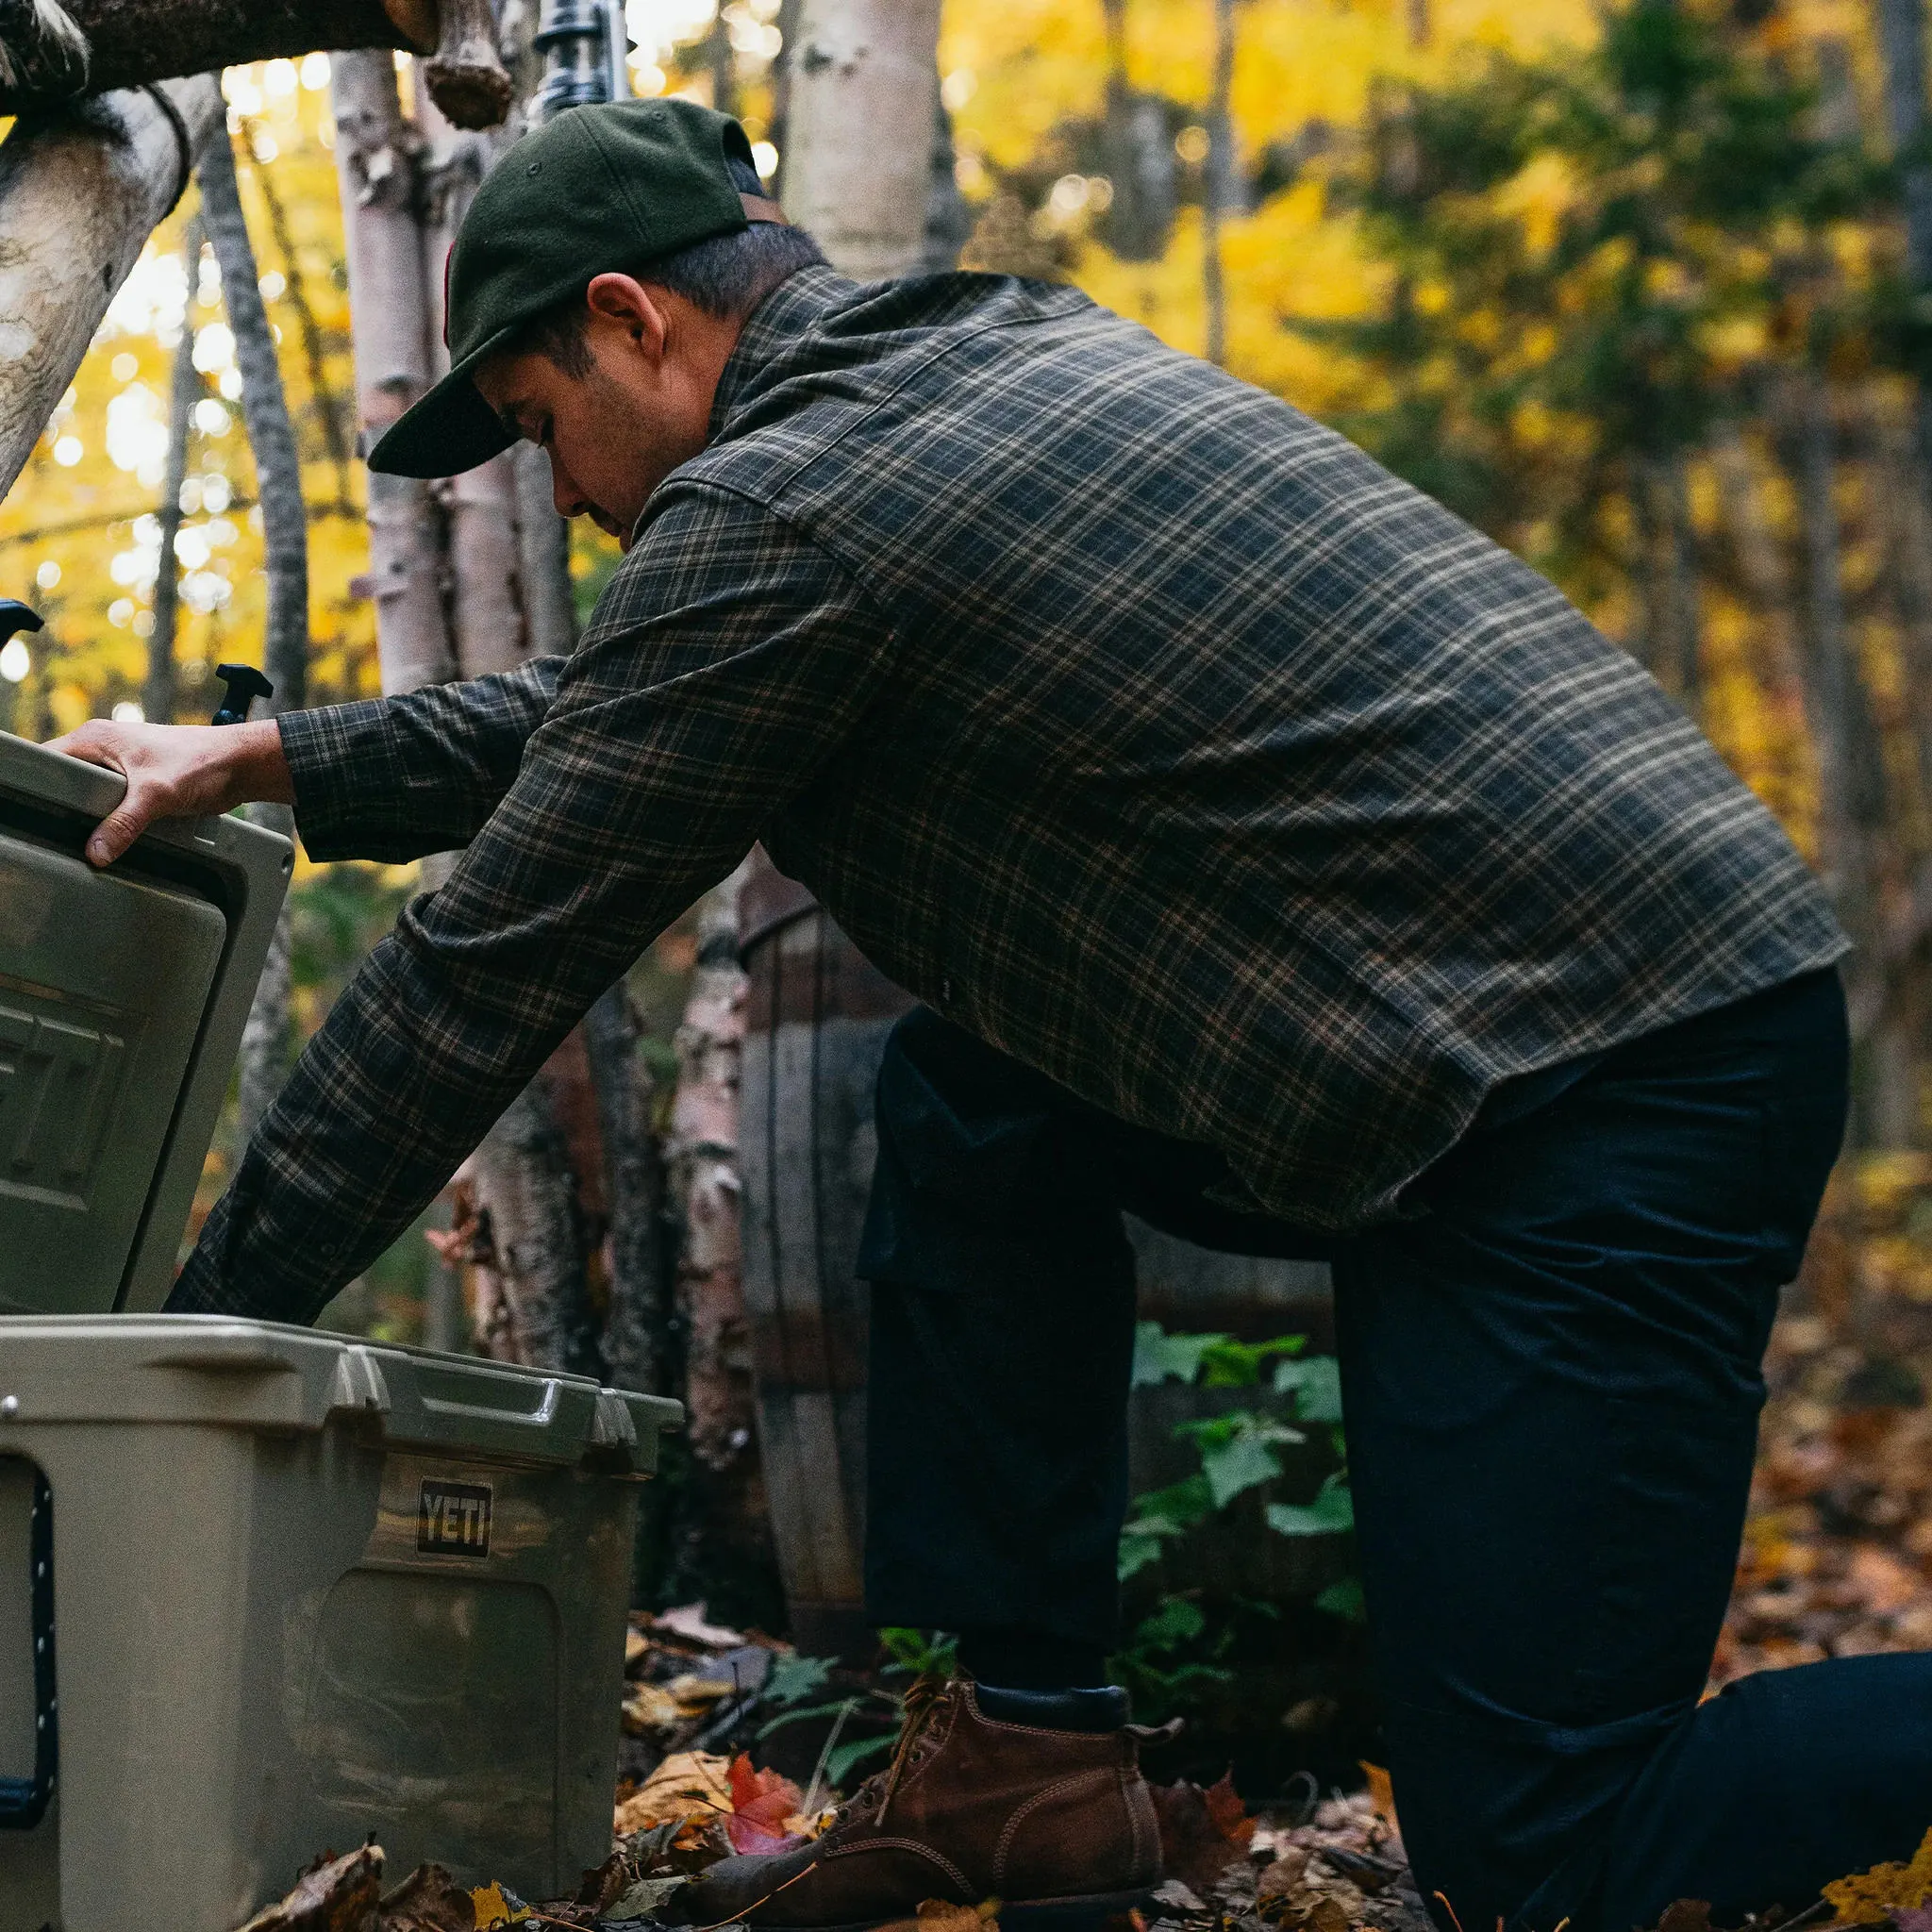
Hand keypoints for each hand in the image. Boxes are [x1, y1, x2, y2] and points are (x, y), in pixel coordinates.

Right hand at [45, 717, 293, 866]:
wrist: (241, 766)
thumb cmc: (203, 761)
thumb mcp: (156, 794)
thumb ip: (124, 823)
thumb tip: (96, 851)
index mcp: (96, 738)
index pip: (47, 760)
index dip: (38, 786)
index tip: (38, 814)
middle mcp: (104, 750)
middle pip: (65, 783)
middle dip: (65, 808)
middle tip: (62, 833)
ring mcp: (121, 769)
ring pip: (90, 799)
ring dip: (92, 819)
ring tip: (85, 839)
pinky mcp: (139, 787)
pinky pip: (114, 808)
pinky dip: (113, 822)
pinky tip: (111, 839)